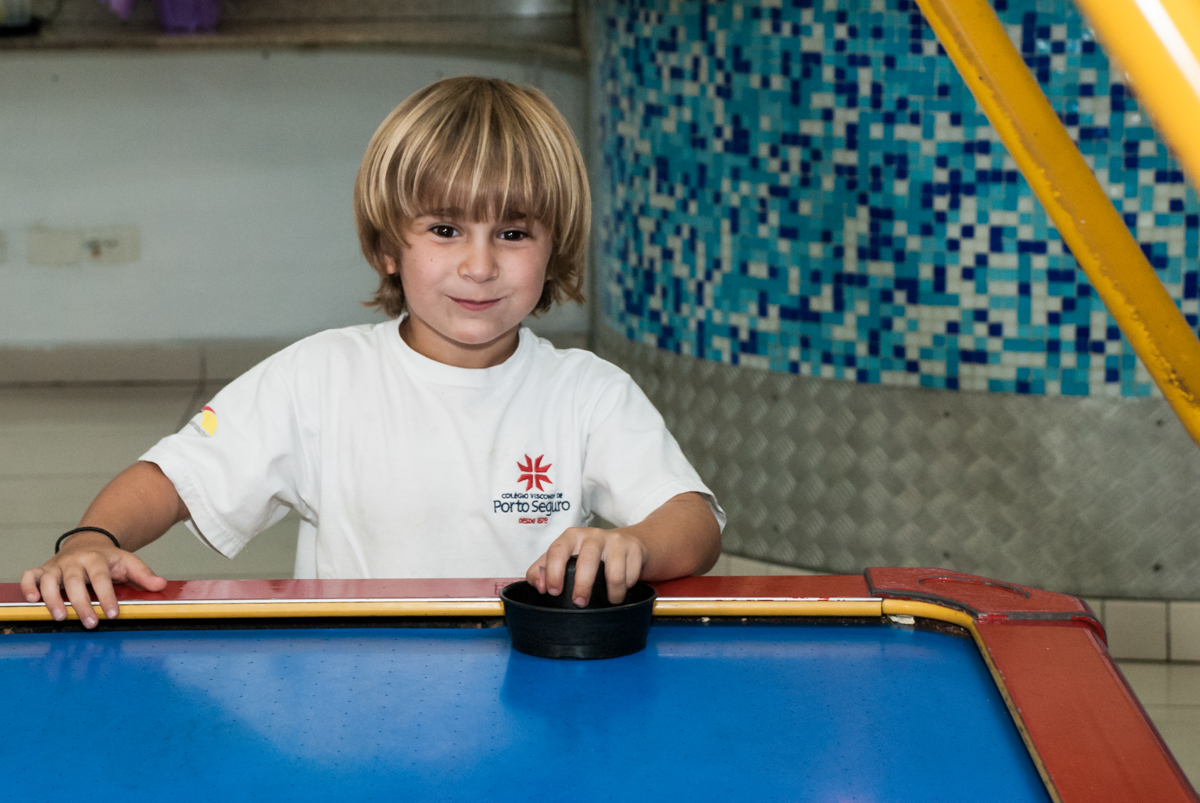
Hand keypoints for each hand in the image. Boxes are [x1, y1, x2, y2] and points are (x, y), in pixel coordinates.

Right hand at [19, 532, 166, 628]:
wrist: (89, 542)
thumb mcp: (128, 563)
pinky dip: (29, 586)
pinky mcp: (43, 570)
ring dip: (53, 599)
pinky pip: (31, 576)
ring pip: (50, 580)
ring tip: (60, 617)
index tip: (114, 613)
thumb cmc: (109, 558)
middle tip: (91, 623)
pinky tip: (34, 600)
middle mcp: (75, 561)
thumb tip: (160, 585)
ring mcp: (57, 566)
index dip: (107, 596)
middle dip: (82, 604)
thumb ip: (144, 574)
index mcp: (97, 559)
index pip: (102, 578)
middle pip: (75, 582)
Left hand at [526, 526, 646, 605]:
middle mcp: (593, 535)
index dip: (553, 572)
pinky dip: (626, 589)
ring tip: (610, 600)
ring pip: (614, 574)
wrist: (627, 543)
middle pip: (587, 561)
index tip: (553, 592)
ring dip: (612, 594)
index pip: (558, 550)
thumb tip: (539, 586)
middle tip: (580, 603)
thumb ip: (542, 571)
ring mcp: (616, 541)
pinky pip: (630, 577)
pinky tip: (621, 589)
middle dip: (582, 585)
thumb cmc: (588, 555)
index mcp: (571, 537)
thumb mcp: (563, 558)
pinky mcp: (635, 549)